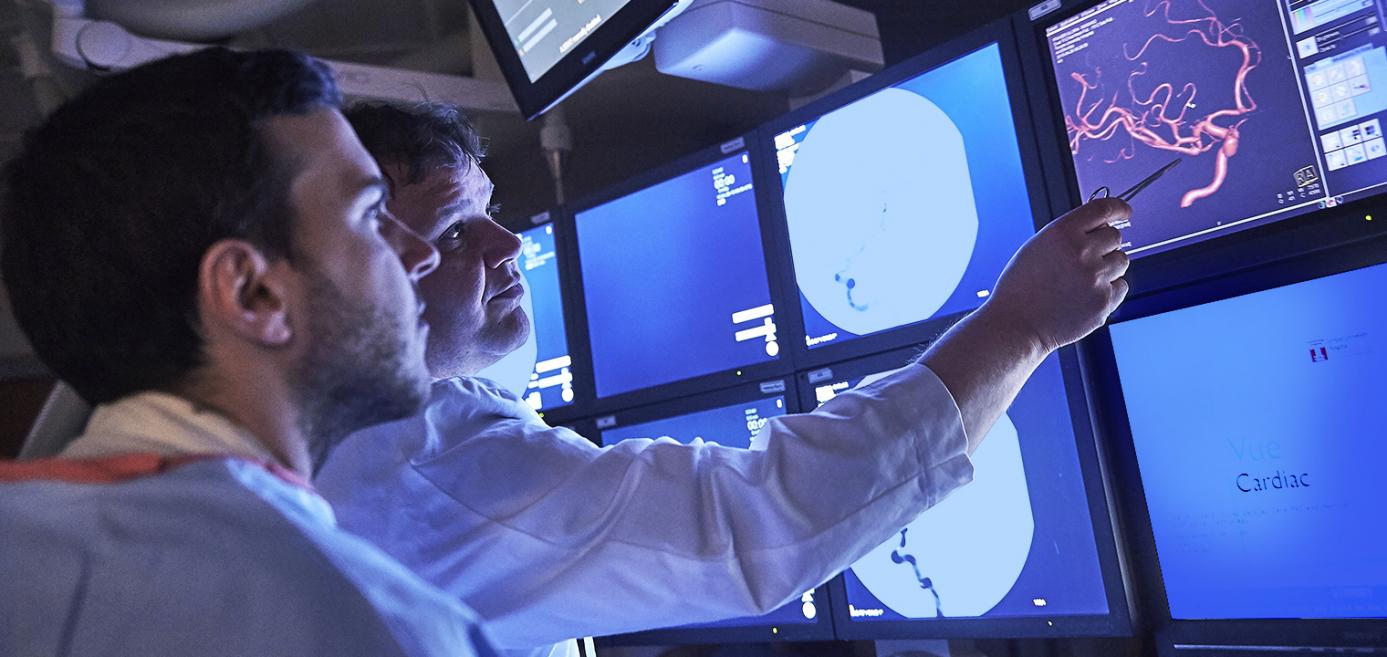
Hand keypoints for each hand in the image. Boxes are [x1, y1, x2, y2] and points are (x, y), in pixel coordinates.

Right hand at [981, 198, 1130, 352]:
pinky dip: (1107, 290)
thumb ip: (1070, 234)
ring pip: (1121, 261)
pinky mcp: (1103, 301)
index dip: (1118, 208)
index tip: (1124, 212)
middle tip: (1084, 261)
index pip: (1103, 209)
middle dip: (1104, 246)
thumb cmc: (1022, 287)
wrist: (1016, 324)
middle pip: (1114, 237)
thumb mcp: (1037, 247)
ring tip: (1080, 281)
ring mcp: (1095, 278)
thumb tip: (1103, 226)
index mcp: (1062, 233)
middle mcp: (1081, 252)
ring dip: (1107, 268)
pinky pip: (1121, 286)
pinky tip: (1084, 297)